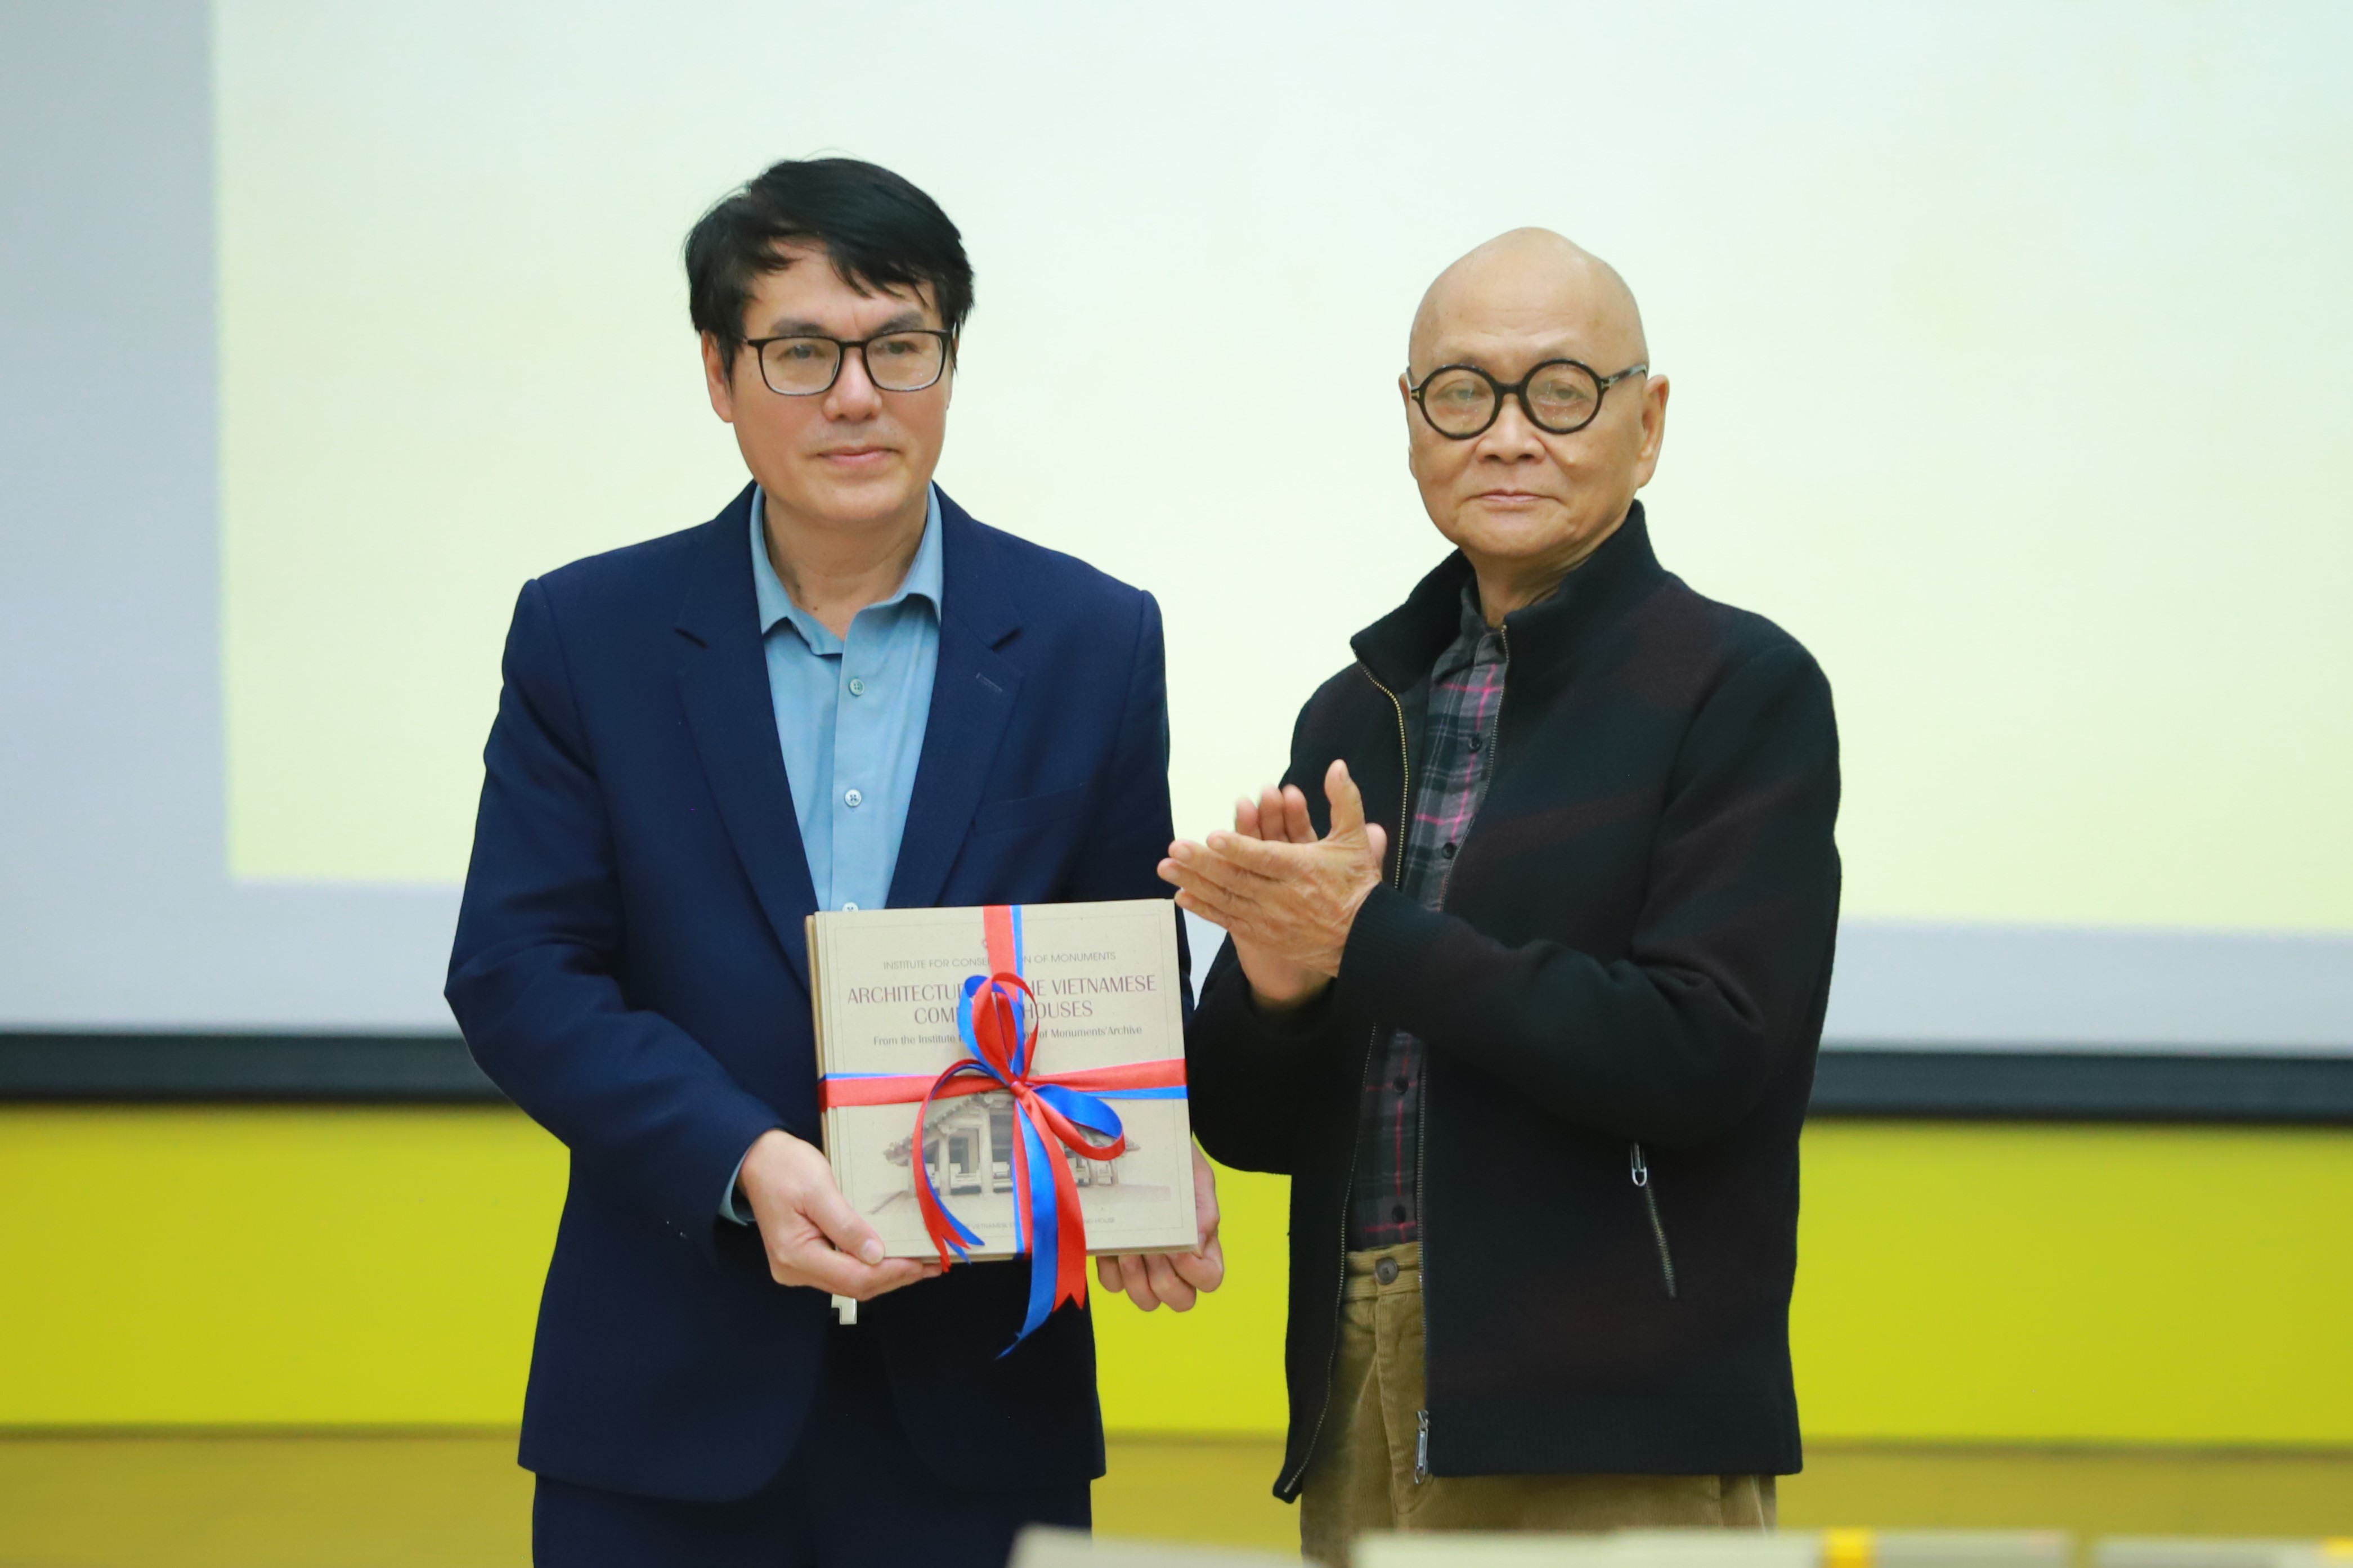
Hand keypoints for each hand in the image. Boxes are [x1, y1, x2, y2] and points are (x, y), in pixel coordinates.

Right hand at [737, 1128, 941, 1300]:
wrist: (757, 1159)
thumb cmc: (785, 1167)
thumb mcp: (819, 1188)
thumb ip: (846, 1224)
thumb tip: (875, 1255)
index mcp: (795, 1255)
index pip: (853, 1278)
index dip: (891, 1274)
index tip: (921, 1264)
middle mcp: (794, 1270)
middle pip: (854, 1286)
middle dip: (894, 1277)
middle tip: (930, 1266)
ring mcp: (798, 1268)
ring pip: (850, 1283)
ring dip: (885, 1275)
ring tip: (919, 1264)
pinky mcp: (805, 1259)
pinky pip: (843, 1271)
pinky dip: (870, 1267)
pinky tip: (892, 1259)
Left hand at [1095, 1142, 1225, 1311]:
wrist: (1137, 1143)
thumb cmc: (1173, 1161)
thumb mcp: (1194, 1175)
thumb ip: (1203, 1205)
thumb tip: (1200, 1240)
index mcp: (1202, 1244)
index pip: (1210, 1280)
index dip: (1196, 1273)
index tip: (1178, 1248)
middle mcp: (1176, 1262)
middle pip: (1180, 1300)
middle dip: (1165, 1280)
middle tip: (1152, 1249)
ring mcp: (1144, 1265)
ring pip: (1146, 1300)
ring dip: (1137, 1279)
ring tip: (1129, 1249)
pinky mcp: (1114, 1260)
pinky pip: (1113, 1285)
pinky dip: (1111, 1271)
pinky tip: (1111, 1245)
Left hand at [1160, 760, 1388, 981]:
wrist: (1365, 940)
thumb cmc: (1357, 886)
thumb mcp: (1355, 840)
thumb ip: (1344, 801)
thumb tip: (1337, 765)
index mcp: (1302, 869)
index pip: (1265, 857)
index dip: (1238, 848)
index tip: (1212, 837)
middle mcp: (1283, 896)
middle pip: (1236, 878)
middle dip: (1202, 863)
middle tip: (1173, 848)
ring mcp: (1270, 919)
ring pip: (1226, 899)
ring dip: (1194, 883)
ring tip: (1166, 868)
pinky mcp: (1264, 936)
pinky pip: (1229, 921)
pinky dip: (1205, 910)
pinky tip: (1182, 897)